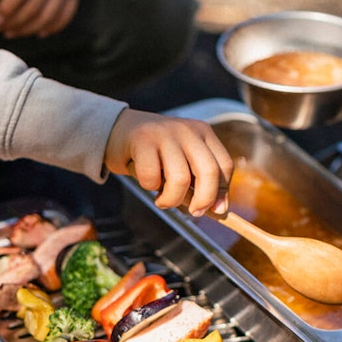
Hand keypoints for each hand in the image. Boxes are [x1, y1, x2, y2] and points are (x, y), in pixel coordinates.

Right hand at [104, 109, 232, 216]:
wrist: (117, 129)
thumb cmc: (154, 154)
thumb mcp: (182, 163)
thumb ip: (200, 183)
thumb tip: (220, 210)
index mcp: (203, 133)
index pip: (224, 165)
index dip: (222, 191)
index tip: (215, 209)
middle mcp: (188, 130)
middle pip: (209, 171)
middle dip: (203, 200)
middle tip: (193, 212)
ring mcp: (165, 133)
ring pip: (180, 178)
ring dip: (171, 199)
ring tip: (162, 199)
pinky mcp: (143, 140)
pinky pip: (152, 176)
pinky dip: (149, 187)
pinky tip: (145, 181)